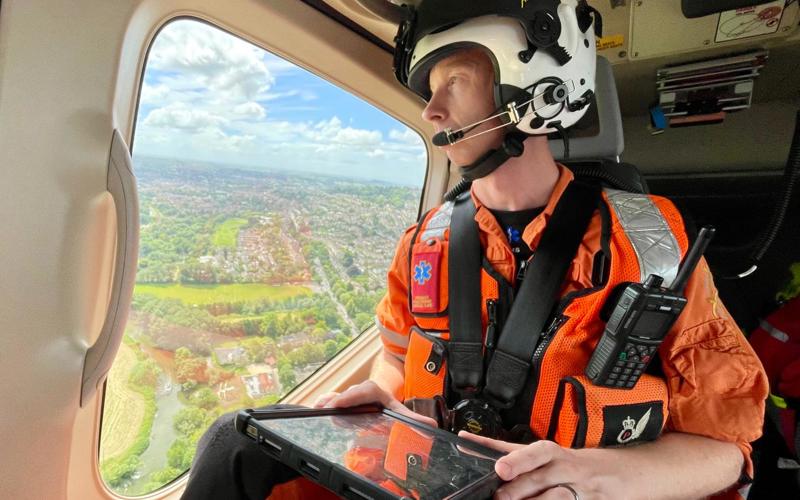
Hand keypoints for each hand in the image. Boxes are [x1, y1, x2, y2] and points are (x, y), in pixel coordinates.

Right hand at [313, 380, 436, 427]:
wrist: (378, 392)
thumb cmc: (386, 402)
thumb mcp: (399, 410)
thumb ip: (414, 419)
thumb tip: (433, 426)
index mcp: (373, 391)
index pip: (362, 391)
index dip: (350, 397)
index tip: (340, 403)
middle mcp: (359, 390)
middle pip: (347, 394)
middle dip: (337, 401)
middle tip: (327, 409)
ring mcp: (348, 394)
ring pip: (335, 396)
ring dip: (327, 402)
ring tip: (317, 409)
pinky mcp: (339, 399)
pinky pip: (328, 398)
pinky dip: (321, 403)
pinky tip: (313, 409)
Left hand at [459, 432, 619, 499]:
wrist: (620, 474)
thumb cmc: (574, 464)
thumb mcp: (544, 455)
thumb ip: (511, 451)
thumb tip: (471, 444)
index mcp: (554, 454)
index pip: (536, 452)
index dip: (518, 459)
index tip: (500, 468)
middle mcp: (567, 470)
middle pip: (541, 478)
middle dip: (518, 489)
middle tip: (500, 497)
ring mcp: (581, 491)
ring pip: (556, 498)